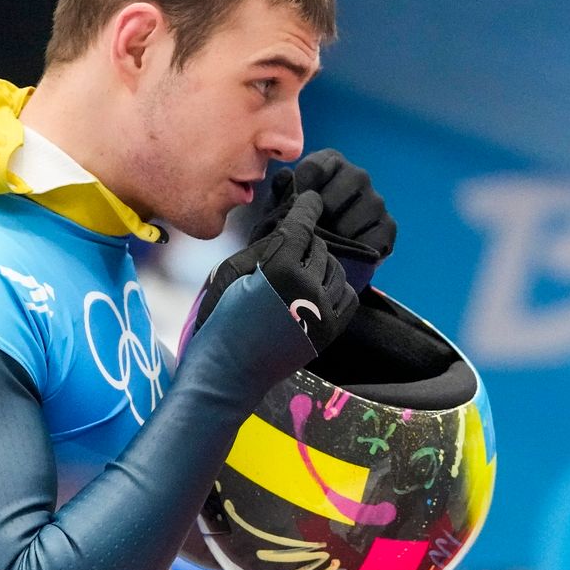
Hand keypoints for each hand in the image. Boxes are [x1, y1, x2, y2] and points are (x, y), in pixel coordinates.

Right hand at [193, 190, 356, 356]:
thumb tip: (292, 228)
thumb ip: (265, 246)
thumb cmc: (221, 318)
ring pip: (336, 270)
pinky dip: (335, 288)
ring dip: (319, 266)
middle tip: (287, 254)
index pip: (303, 226)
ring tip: (299, 275)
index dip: (307, 208)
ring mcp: (323, 313)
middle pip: (319, 248)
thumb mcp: (232, 273)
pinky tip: (317, 290)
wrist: (229, 370)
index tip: (312, 199)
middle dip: (304, 245)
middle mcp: (309, 289)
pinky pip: (348, 296)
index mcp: (282, 270)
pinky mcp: (330, 332)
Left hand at [291, 150, 395, 261]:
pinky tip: (346, 253)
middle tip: (313, 229)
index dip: (301, 190)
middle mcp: (357, 176)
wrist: (318, 261)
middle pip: (346, 184)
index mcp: (329, 163)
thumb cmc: (298, 225)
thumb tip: (286, 176)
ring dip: (341, 232)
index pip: (315, 167)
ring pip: (363, 210)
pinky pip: (376, 235)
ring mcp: (375, 201)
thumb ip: (280, 191)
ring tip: (327, 244)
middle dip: (325, 211)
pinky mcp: (388, 226)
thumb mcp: (281, 208)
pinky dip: (358, 248)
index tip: (293, 209)